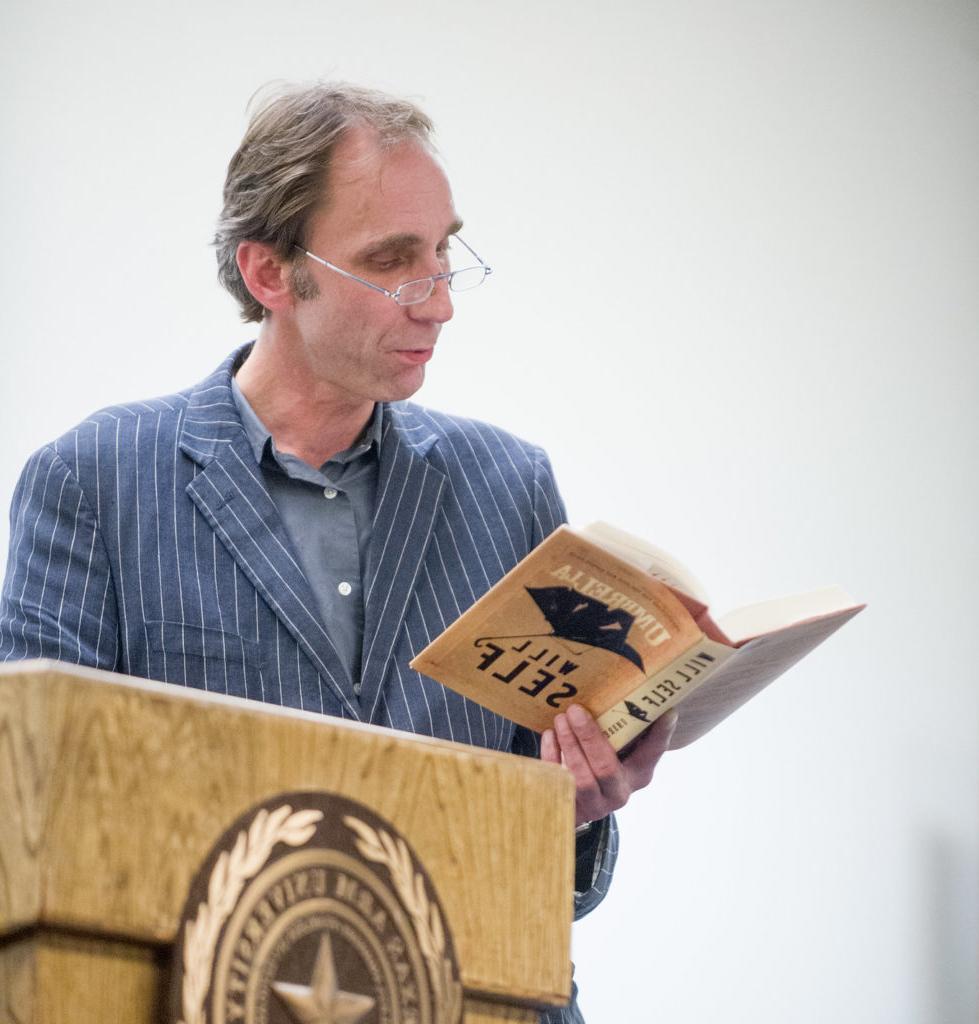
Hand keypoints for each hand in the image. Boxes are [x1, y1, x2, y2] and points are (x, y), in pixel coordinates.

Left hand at [540, 704, 677, 826]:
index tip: (667, 712)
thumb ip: (624, 731)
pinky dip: (551, 756)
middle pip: (606, 767)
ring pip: (581, 777)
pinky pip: (557, 782)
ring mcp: (594, 804)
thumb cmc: (600, 764)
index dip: (661, 734)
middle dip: (589, 736)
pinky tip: (549, 735)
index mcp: (638, 775)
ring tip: (560, 719)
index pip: (652, 753)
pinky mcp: (570, 807)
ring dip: (569, 744)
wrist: (575, 805)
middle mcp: (619, 792)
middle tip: (575, 710)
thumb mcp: (618, 752)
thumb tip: (633, 691)